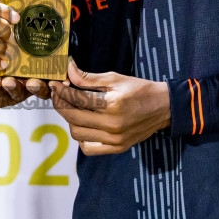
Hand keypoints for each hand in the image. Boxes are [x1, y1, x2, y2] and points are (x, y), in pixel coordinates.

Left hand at [51, 59, 170, 154]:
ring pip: (76, 133)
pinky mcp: (117, 148)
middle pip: (72, 117)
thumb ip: (88, 78)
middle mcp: (113, 124)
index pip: (76, 98)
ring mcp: (115, 139)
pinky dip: (81, 137)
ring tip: (73, 108)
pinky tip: (84, 125)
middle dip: (60, 104)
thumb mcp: (115, 78)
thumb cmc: (139, 90)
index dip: (61, 90)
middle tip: (58, 95)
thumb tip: (67, 70)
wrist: (164, 108)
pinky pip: (88, 148)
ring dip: (70, 120)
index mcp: (113, 103)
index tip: (54, 84)